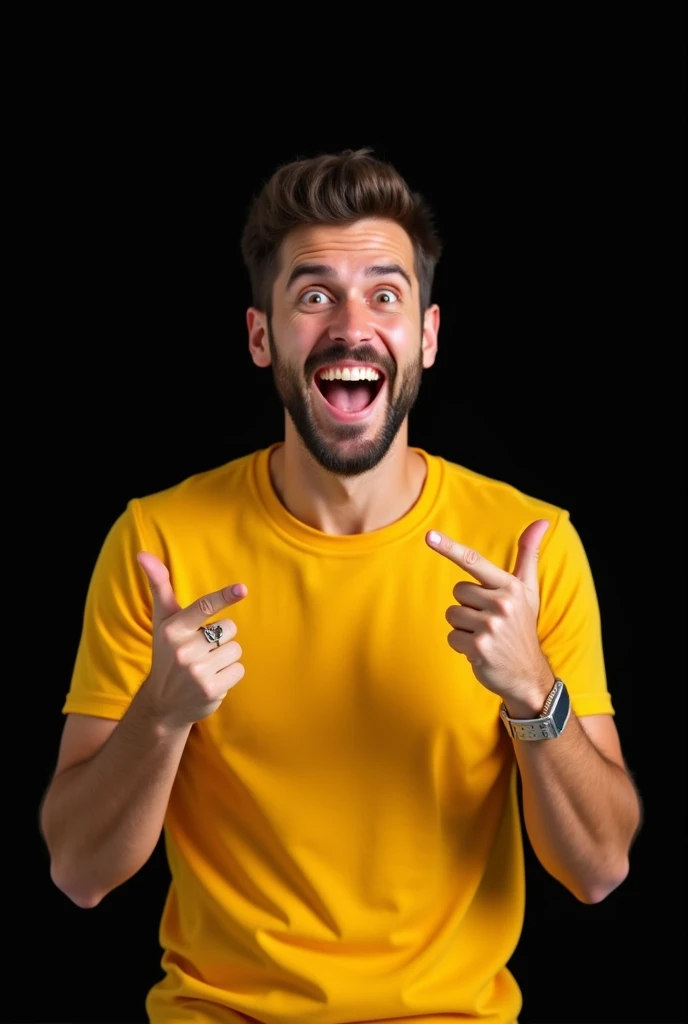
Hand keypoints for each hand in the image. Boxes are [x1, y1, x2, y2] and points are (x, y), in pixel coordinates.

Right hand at [136, 551, 247, 727]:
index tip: (242, 589)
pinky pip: (239, 669)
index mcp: (172, 629)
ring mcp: (197, 672)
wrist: (163, 704)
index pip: (202, 607)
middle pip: (229, 628)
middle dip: (221, 637)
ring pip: (236, 649)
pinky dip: (230, 674)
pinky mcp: (211, 689)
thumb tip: (142, 553)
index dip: (223, 596)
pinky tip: (212, 680)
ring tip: (206, 666)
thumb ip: (158, 586)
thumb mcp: (161, 620)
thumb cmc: (167, 653)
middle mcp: (183, 650)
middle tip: (201, 649)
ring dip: (226, 657)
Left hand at [426, 520, 553, 710]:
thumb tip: (541, 522)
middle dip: (467, 606)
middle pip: (458, 592)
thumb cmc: (522, 626)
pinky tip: (480, 651)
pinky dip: (461, 645)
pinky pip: (451, 636)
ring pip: (453, 614)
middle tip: (488, 621)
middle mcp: (502, 603)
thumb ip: (529, 555)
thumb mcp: (529, 590)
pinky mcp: (479, 646)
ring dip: (463, 627)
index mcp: (511, 587)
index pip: (475, 562)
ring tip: (485, 636)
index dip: (450, 548)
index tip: (429, 536)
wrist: (527, 673)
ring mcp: (491, 626)